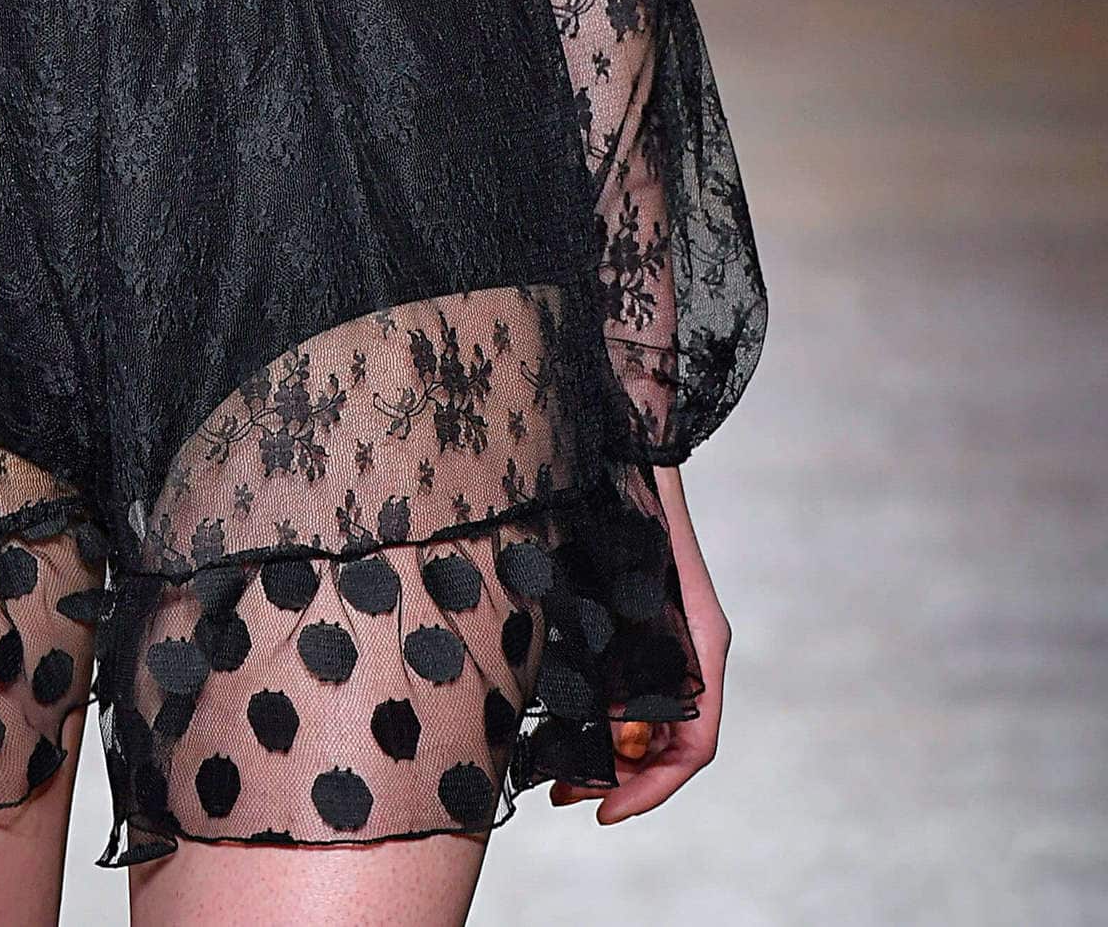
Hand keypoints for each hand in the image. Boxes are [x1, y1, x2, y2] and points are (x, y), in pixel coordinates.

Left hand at [547, 465, 729, 822]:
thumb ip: (631, 655)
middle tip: (564, 796)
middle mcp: (688, 650)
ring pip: (643, 722)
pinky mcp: (634, 625)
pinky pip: (625, 690)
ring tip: (556, 773)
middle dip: (619, 779)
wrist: (620, 445)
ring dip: (606, 754)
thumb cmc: (625, 503)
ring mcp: (662, 638)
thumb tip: (616, 730)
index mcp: (700, 646)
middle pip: (667, 745)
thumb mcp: (633, 585)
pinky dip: (600, 716)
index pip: (694, 748)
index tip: (605, 811)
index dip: (653, 789)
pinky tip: (561, 723)